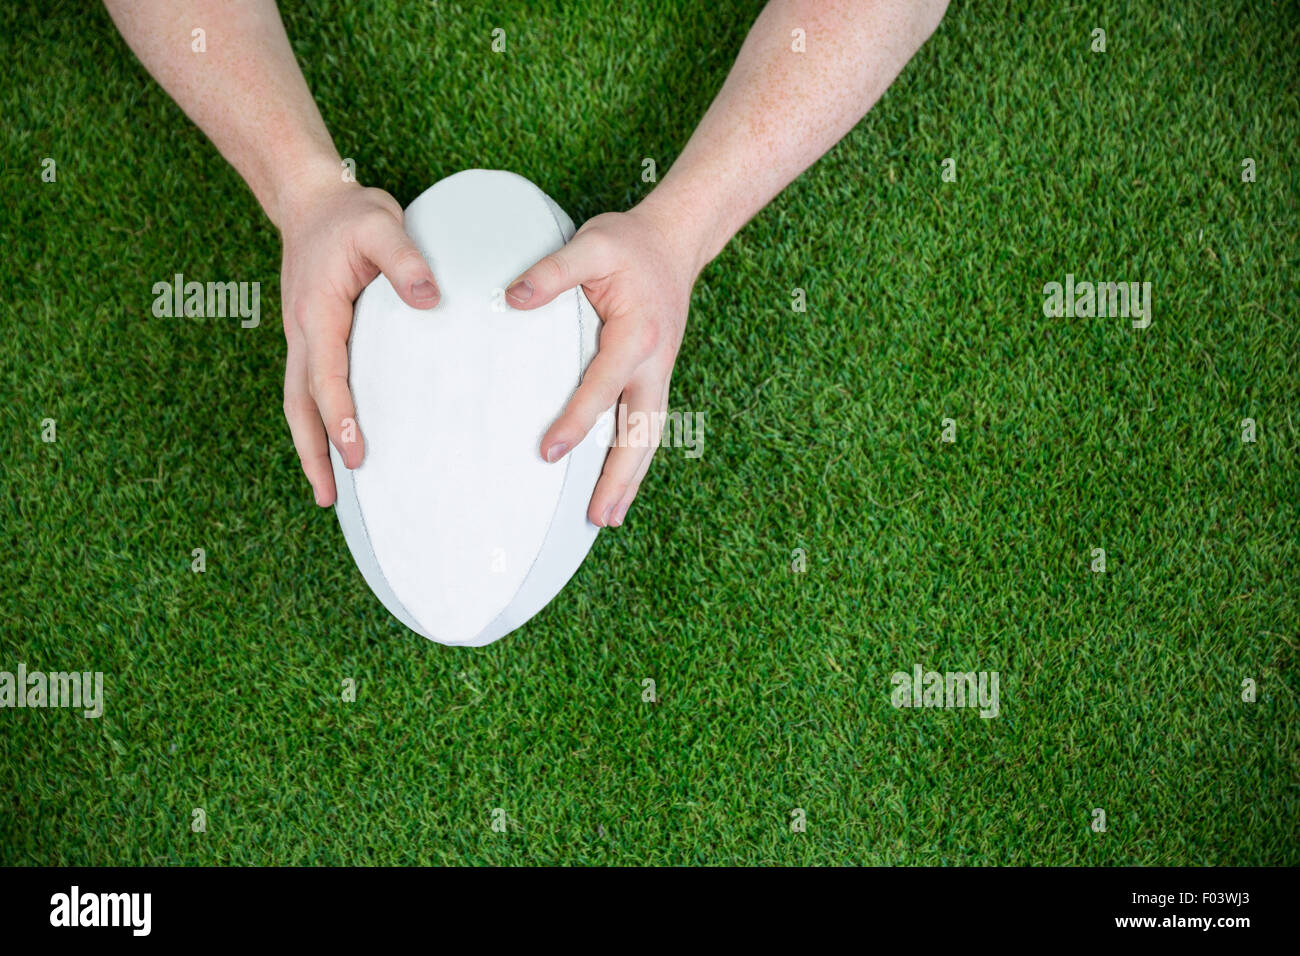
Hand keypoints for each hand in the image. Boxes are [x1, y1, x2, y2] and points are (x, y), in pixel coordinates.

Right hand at [277, 178, 439, 505]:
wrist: (311, 198)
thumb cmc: (348, 214)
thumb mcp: (381, 224)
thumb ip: (405, 260)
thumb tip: (429, 300)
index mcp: (317, 313)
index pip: (326, 377)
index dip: (340, 418)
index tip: (356, 452)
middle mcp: (302, 332)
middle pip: (299, 404)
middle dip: (312, 452)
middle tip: (329, 497)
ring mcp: (303, 337)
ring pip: (298, 402)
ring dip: (310, 446)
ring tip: (326, 491)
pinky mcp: (312, 338)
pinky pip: (310, 388)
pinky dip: (317, 422)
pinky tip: (336, 444)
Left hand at [505, 205, 699, 527]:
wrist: (675, 241)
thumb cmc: (629, 245)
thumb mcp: (592, 244)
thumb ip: (553, 271)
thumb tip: (513, 298)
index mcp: (639, 335)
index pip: (603, 387)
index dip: (577, 421)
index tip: (549, 452)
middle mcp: (655, 363)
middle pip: (642, 431)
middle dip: (620, 477)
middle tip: (598, 517)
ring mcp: (658, 374)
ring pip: (649, 436)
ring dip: (630, 479)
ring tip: (608, 517)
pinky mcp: (652, 378)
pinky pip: (645, 425)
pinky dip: (632, 460)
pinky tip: (615, 484)